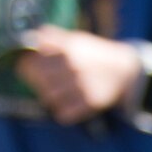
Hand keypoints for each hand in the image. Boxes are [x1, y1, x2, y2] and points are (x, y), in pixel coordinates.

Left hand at [14, 27, 142, 125]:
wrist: (126, 70)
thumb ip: (51, 37)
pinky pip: (64, 114)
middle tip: (45, 83)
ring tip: (57, 94)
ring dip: (50, 97)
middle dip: (38, 83)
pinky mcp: (91, 103)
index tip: (29, 70)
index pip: (31, 62)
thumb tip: (29, 39)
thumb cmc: (94, 53)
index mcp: (66, 49)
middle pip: (39, 81)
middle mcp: (73, 66)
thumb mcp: (75, 38)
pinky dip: (62, 112)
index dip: (26, 67)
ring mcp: (82, 85)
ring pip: (49, 98)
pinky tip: (68, 105)